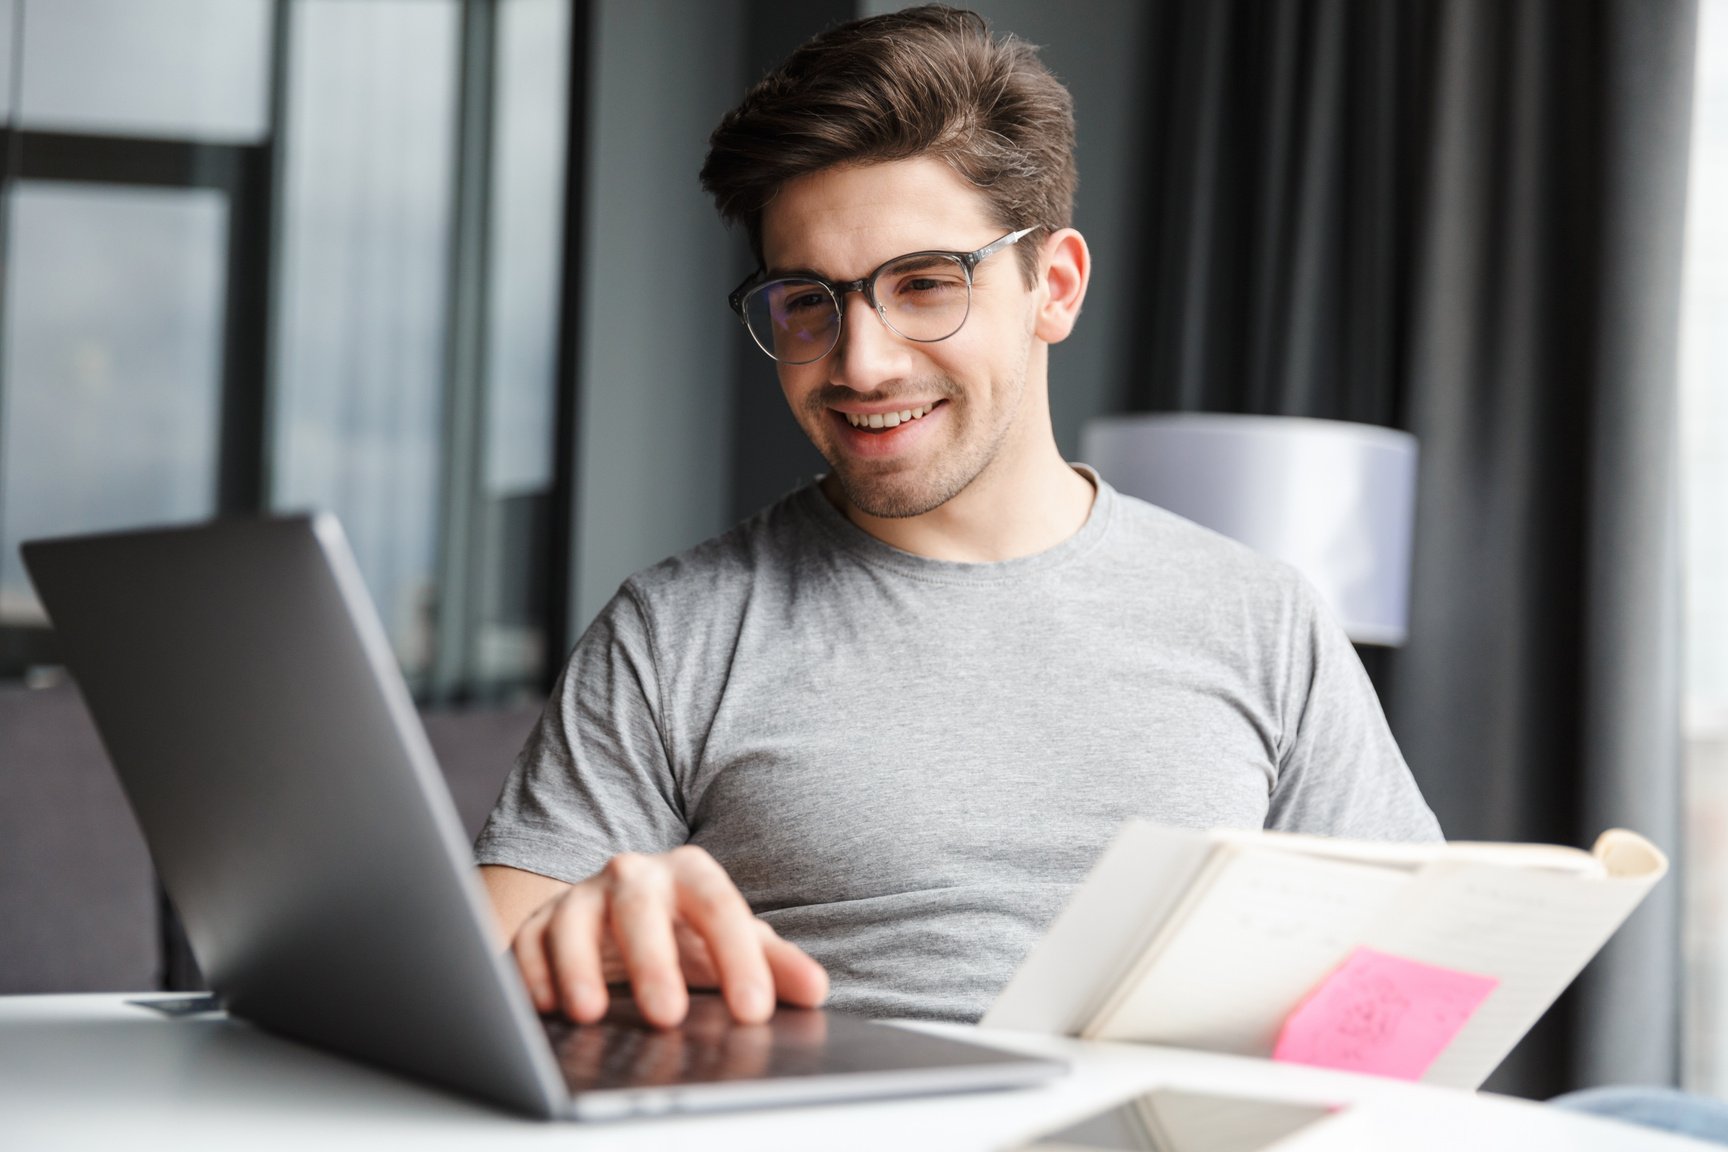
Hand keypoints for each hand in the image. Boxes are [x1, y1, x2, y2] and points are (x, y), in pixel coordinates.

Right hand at [506, 845, 828, 1028]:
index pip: (719, 908)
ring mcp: (581, 896)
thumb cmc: (687, 932)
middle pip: (640, 908)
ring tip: (589, 1014)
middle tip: (670, 1016)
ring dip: (578, 967)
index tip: (754, 1010)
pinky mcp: (538, 922)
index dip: (738, 957)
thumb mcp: (734, 943)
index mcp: (690, 874)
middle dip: (653, 962)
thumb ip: (775, 965)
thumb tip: (815, 989)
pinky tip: (546, 1007)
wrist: (625, 913)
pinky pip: (527, 942)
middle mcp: (633, 875)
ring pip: (573, 921)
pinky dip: (532, 973)